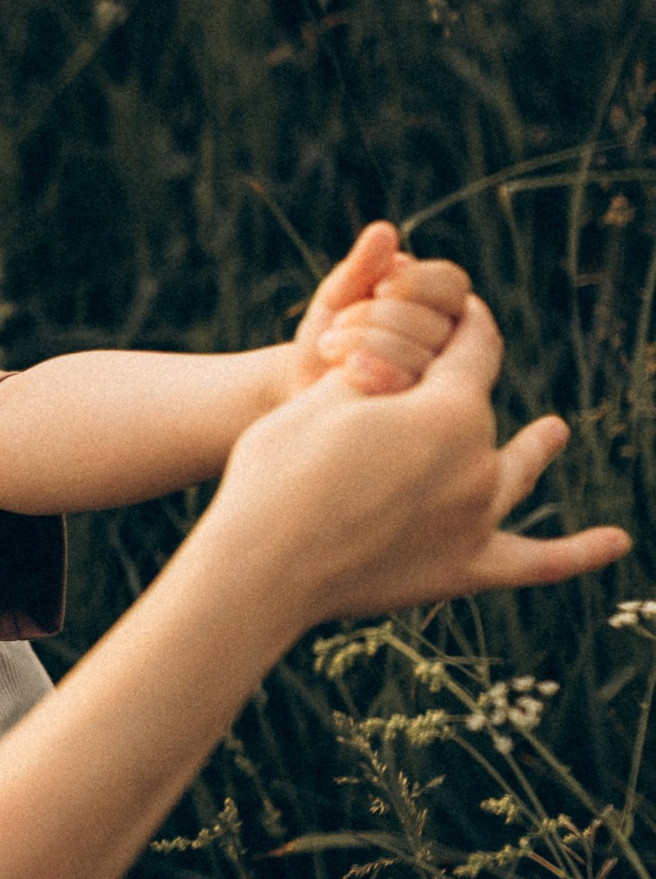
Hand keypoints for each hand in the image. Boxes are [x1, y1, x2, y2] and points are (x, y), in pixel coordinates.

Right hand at [217, 297, 627, 623]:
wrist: (262, 564)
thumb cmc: (278, 470)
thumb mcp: (323, 396)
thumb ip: (379, 373)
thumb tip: (402, 363)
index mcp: (451, 409)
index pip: (473, 347)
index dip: (463, 321)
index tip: (461, 307)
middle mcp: (480, 463)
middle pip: (481, 412)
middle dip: (455, 389)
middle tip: (425, 376)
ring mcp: (478, 520)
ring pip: (517, 475)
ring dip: (539, 450)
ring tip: (555, 432)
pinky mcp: (463, 571)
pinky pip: (535, 562)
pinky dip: (578, 553)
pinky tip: (617, 543)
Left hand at [292, 220, 472, 397]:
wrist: (299, 388)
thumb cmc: (328, 336)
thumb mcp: (339, 297)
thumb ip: (361, 267)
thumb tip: (384, 231)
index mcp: (439, 308)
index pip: (452, 284)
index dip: (419, 282)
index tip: (380, 286)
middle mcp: (449, 345)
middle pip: (435, 321)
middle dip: (379, 316)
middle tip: (339, 321)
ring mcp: (437, 384)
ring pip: (423, 355)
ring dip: (369, 342)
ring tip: (330, 344)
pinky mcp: (418, 415)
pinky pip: (410, 389)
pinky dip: (376, 372)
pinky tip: (346, 370)